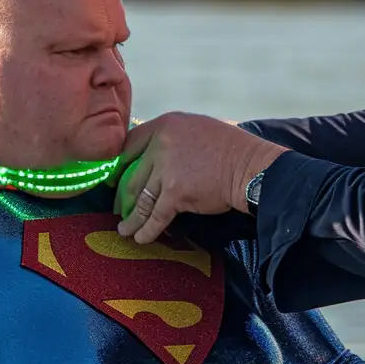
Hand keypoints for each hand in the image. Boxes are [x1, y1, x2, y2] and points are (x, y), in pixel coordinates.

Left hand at [114, 112, 287, 246]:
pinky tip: (140, 238)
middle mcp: (161, 145)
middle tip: (118, 207)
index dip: (119, 163)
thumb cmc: (230, 148)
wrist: (251, 167)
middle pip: (133, 174)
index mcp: (165, 125)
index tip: (113, 177)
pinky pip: (156, 215)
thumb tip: (156, 153)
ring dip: (131, 218)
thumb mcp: (196, 128)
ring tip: (124, 230)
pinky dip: (146, 229)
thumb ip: (172, 138)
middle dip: (123, 196)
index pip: (130, 144)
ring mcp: (167, 170)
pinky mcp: (176, 194)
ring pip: (141, 198)